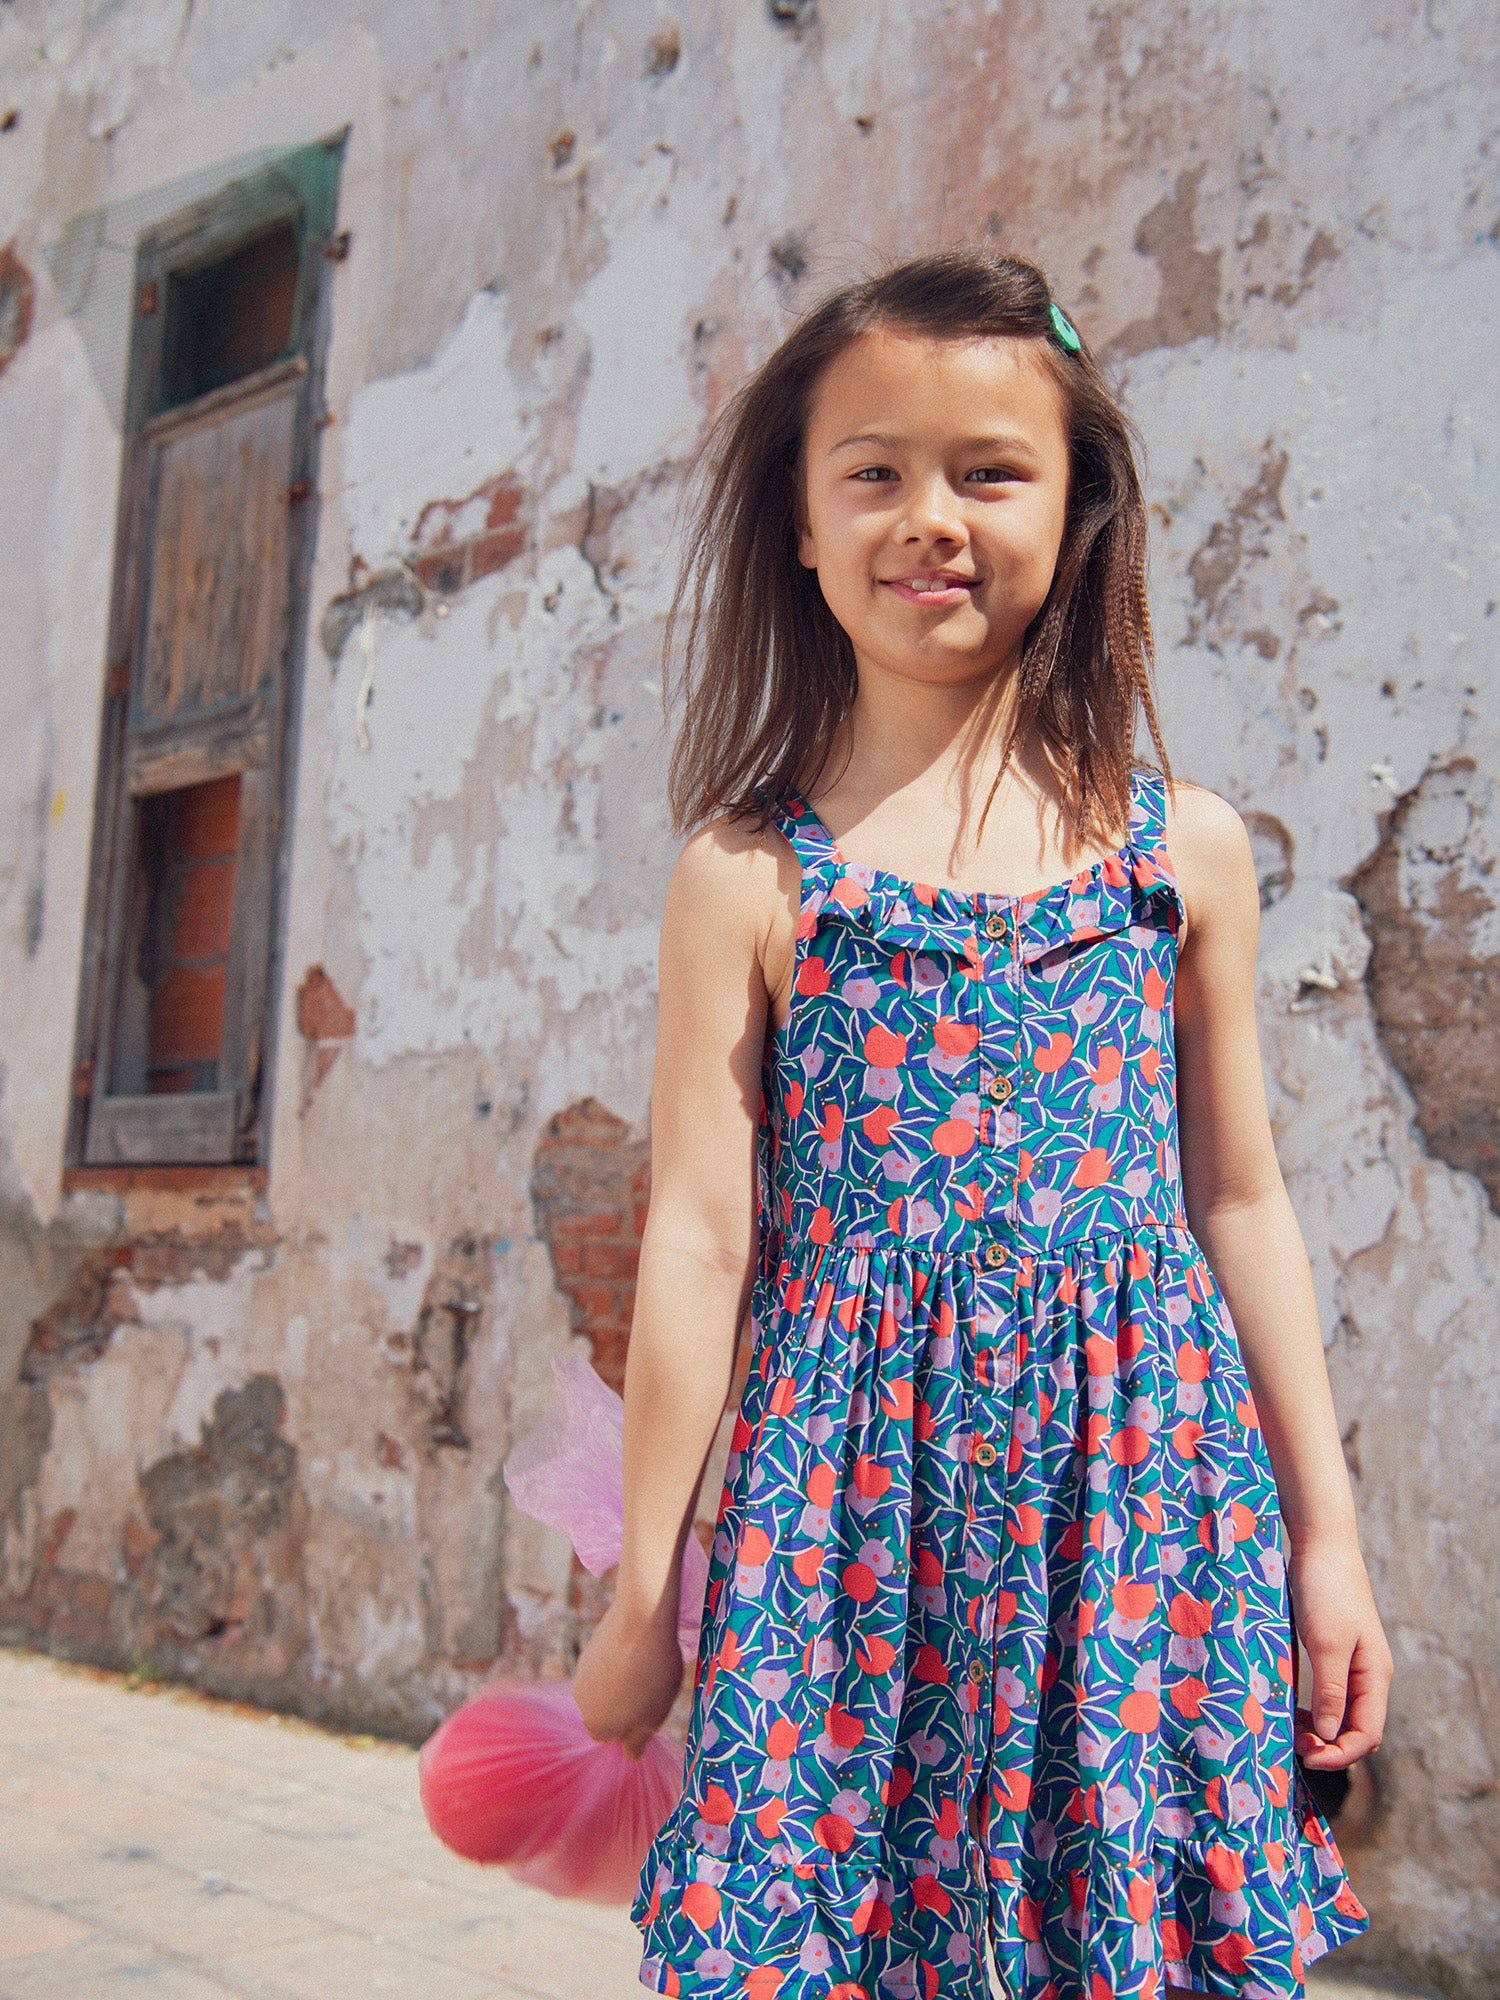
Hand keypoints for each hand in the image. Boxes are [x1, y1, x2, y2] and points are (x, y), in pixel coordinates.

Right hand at [573, 1595, 683, 1759]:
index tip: (650, 1709)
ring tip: (648, 1667)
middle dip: (625, 1704)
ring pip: (605, 1687)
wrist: (641, 1620)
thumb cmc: (652, 1676)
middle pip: (605, 1711)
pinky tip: (638, 1649)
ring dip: (622, 1682)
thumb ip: (638, 1741)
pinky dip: (619, 1661)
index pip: (612, 1737)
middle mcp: (581, 1702)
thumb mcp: (654, 1718)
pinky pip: (606, 1665)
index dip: (632, 1725)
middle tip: (651, 1688)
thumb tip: (630, 1756)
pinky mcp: (589, 1648)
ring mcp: (582, 1672)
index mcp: (596, 1726)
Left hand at [1289, 1537, 1392, 1771]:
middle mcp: (1369, 1674)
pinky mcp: (1334, 1651)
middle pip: (1357, 1728)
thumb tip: (1329, 1736)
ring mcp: (1353, 1663)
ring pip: (1342, 1713)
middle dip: (1329, 1745)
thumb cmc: (1326, 1590)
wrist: (1321, 1544)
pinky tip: (1291, 1707)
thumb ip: (1330, 1690)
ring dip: (1320, 1729)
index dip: (1340, 1754)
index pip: (1367, 1733)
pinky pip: (1330, 1693)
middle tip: (1293, 1745)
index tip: (1306, 1758)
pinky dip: (1314, 1708)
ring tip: (1290, 1730)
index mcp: (1374, 1675)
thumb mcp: (1326, 1643)